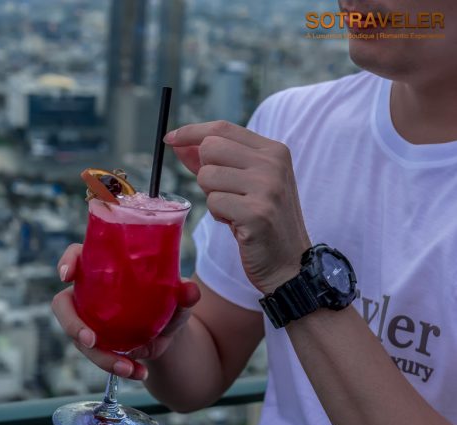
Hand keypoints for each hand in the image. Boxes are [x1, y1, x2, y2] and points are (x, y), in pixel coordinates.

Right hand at [51, 244, 200, 379]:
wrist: (170, 331)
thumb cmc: (168, 301)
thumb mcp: (178, 298)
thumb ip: (184, 294)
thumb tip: (190, 290)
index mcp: (103, 268)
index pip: (77, 255)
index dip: (66, 262)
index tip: (67, 276)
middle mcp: (89, 292)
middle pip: (63, 305)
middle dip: (71, 324)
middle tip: (91, 340)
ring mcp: (88, 319)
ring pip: (79, 339)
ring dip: (100, 357)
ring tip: (129, 368)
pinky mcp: (95, 343)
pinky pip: (95, 357)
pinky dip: (115, 367)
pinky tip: (138, 373)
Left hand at [166, 120, 311, 293]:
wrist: (289, 262)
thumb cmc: (261, 221)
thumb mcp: (243, 183)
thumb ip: (214, 161)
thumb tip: (179, 142)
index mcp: (273, 150)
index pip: (222, 128)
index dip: (191, 132)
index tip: (170, 139)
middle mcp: (273, 163)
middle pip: (209, 148)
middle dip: (205, 172)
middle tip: (224, 193)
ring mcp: (268, 187)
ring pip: (207, 176)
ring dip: (212, 197)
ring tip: (234, 210)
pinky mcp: (257, 212)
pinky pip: (213, 203)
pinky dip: (218, 215)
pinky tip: (237, 224)